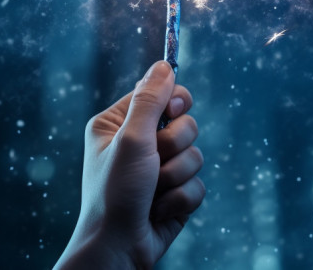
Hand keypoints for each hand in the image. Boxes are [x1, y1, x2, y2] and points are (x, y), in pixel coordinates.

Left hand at [55, 61, 205, 269]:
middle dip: (175, 146)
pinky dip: (181, 199)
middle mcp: (139, 143)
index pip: (161, 93)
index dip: (174, 102)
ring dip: (177, 176)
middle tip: (155, 161)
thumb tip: (164, 65)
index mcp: (119, 124)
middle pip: (185, 123)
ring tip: (153, 192)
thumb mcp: (131, 140)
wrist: (118, 248)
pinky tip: (159, 211)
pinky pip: (197, 183)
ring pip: (195, 155)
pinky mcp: (175, 193)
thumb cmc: (115, 192)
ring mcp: (159, 169)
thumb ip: (150, 100)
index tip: (174, 112)